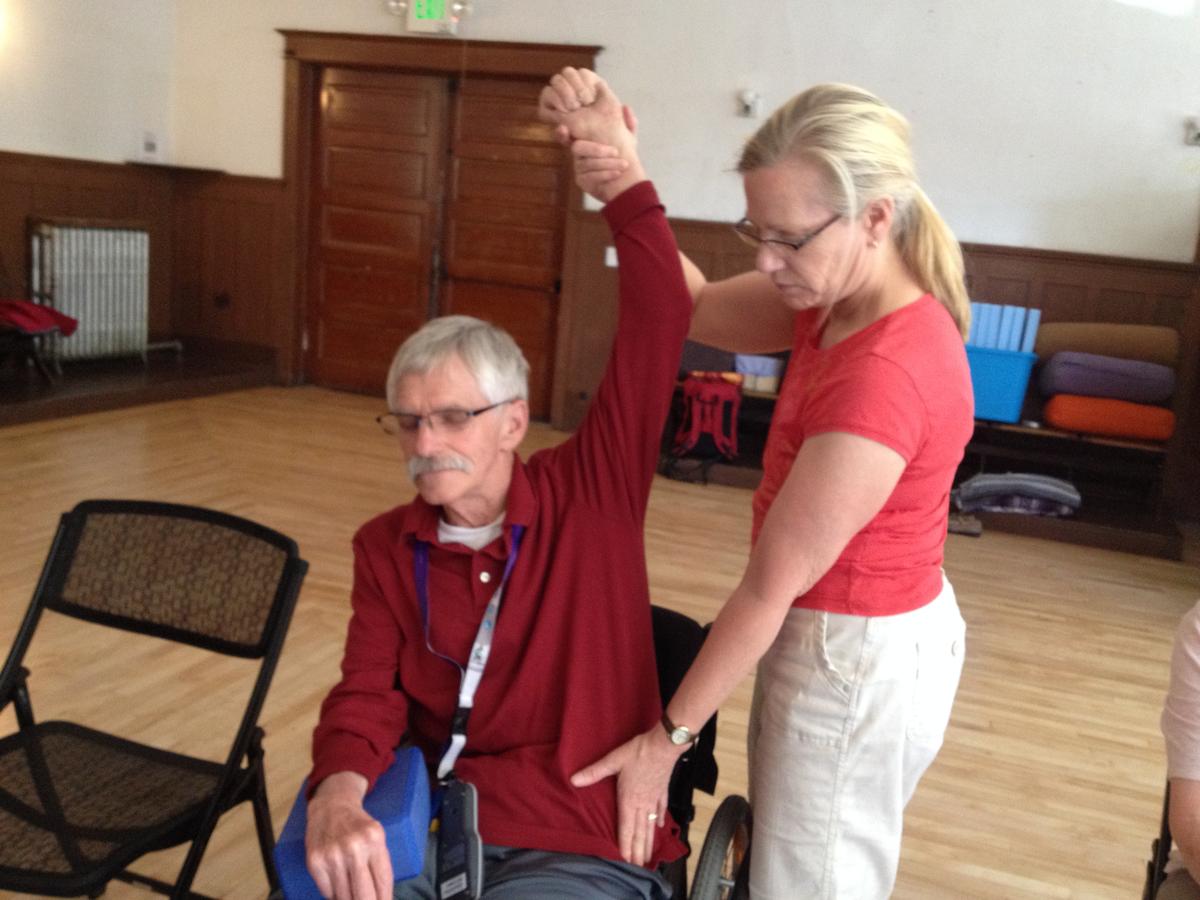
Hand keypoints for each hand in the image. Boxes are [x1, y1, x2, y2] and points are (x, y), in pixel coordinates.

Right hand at [306, 772, 392, 899]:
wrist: (330, 806)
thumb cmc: (358, 825)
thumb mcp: (376, 837)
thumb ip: (380, 864)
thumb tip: (382, 898)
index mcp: (374, 840)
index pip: (383, 882)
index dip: (384, 899)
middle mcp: (354, 848)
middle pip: (364, 895)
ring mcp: (332, 855)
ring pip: (344, 897)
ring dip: (349, 899)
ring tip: (353, 894)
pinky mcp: (315, 861)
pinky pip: (327, 893)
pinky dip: (334, 895)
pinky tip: (339, 887)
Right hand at [539, 68, 645, 202]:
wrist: (628, 185)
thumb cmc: (625, 159)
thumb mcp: (629, 141)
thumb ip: (628, 125)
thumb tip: (626, 107)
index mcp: (586, 141)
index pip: (568, 134)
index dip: (562, 132)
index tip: (563, 128)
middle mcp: (579, 154)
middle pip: (577, 147)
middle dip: (597, 149)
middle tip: (615, 151)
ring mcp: (579, 168)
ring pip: (587, 163)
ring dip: (608, 163)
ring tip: (624, 164)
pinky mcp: (582, 181)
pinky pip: (591, 176)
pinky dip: (606, 174)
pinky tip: (617, 173)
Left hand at [571, 726, 683, 865]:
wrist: (664, 745)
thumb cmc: (639, 752)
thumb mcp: (613, 760)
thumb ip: (594, 772)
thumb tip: (574, 779)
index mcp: (629, 799)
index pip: (626, 828)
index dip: (626, 845)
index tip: (626, 861)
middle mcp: (642, 804)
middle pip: (640, 832)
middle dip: (638, 851)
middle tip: (638, 867)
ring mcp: (654, 799)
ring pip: (651, 826)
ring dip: (649, 842)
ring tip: (649, 856)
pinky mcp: (662, 791)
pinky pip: (660, 810)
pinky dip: (659, 821)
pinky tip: (658, 828)